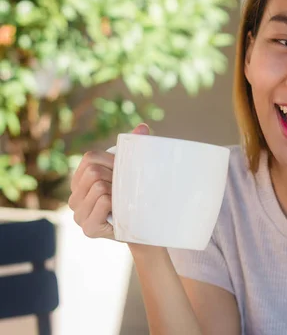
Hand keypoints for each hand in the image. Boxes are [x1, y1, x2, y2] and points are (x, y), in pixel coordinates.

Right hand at [68, 123, 149, 238]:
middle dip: (115, 176)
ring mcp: (78, 214)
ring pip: (99, 185)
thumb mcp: (132, 170)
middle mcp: (73, 198)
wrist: (143, 228)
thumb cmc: (135, 196)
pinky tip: (120, 212)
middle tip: (125, 190)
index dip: (111, 161)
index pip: (90, 158)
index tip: (122, 171)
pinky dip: (117, 202)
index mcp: (79, 182)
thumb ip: (135, 147)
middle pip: (93, 170)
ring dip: (118, 191)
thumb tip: (143, 127)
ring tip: (123, 202)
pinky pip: (104, 200)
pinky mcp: (88, 228)